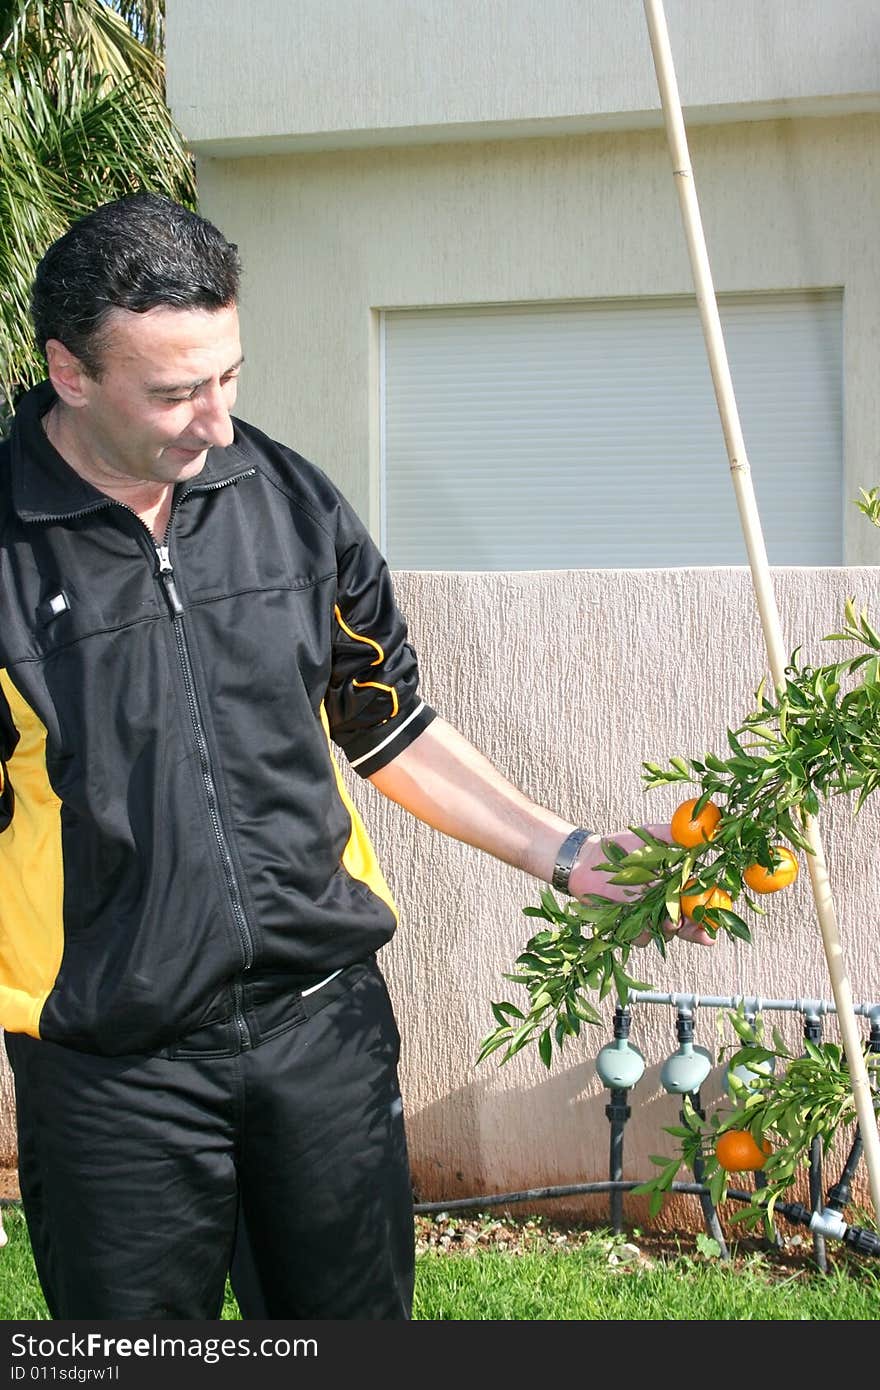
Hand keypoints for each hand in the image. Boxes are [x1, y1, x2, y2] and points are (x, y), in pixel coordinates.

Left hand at [566, 823, 714, 947]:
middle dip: (696, 931)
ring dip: (670, 931)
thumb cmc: (624, 847)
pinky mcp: (628, 927)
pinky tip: (638, 921)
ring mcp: (647, 918)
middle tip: (704, 932)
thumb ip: (678, 837)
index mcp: (675, 887)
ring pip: (665, 934)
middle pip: (687, 926)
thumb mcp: (653, 837)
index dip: (710, 915)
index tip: (717, 920)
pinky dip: (642, 932)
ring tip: (672, 923)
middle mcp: (664, 906)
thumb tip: (705, 836)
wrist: (590, 859)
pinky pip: (641, 937)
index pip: (699, 905)